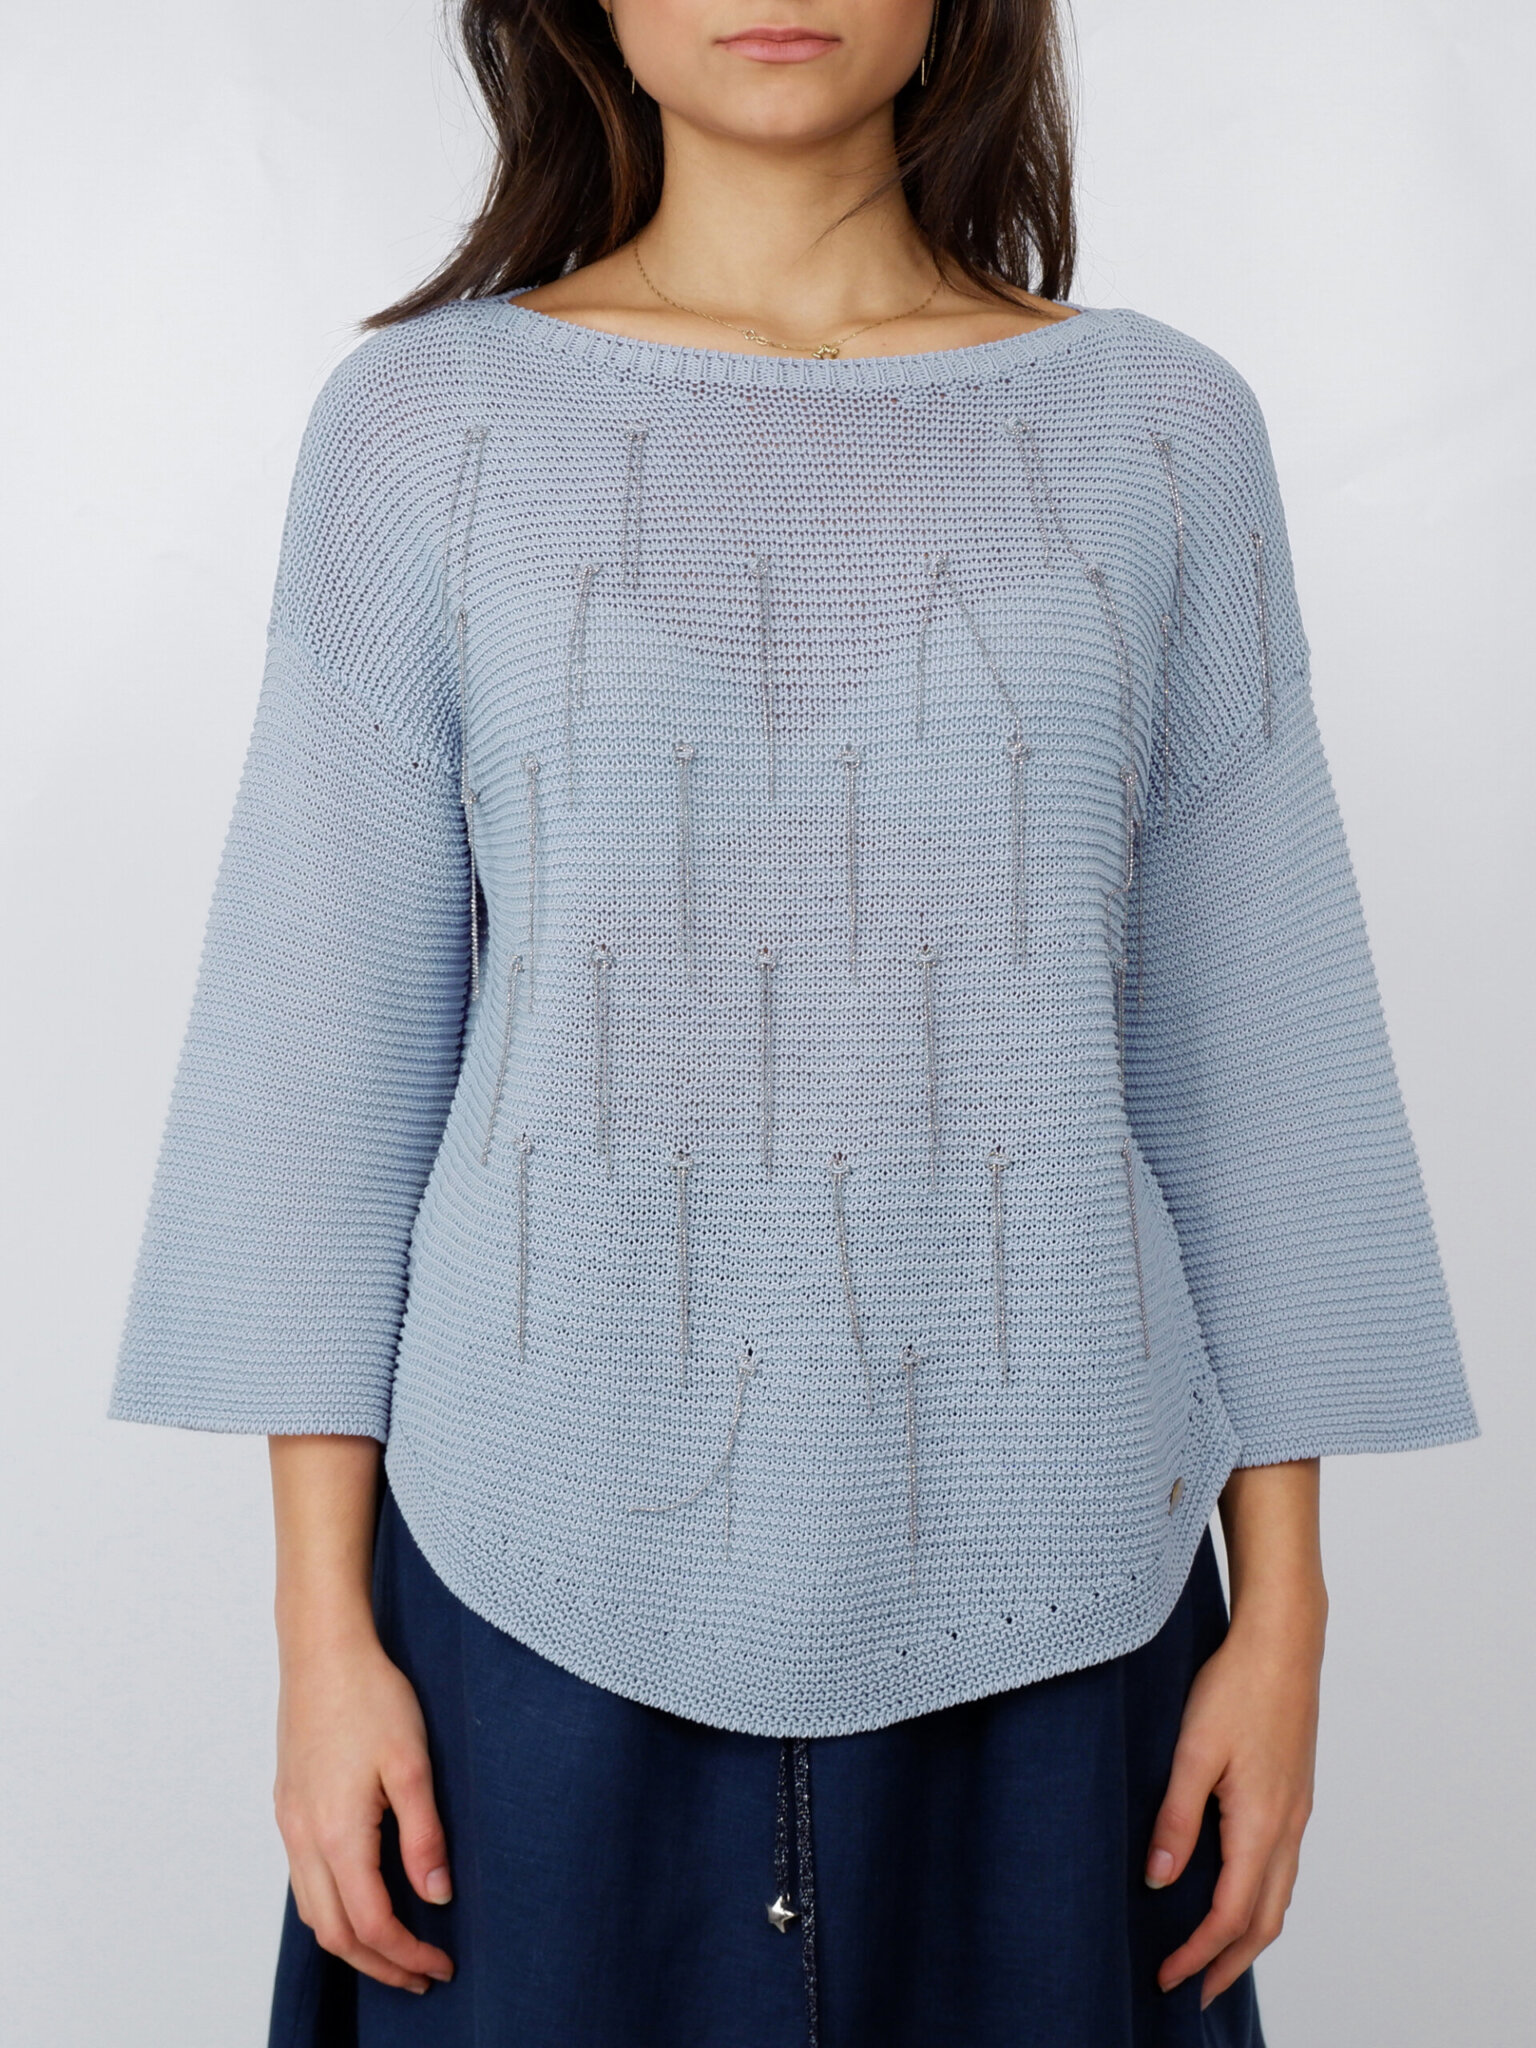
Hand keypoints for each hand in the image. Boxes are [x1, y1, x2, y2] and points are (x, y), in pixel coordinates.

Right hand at [274, 1621, 454, 1993]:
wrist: (322, 1650)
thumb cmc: (371, 1696)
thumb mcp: (412, 1764)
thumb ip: (424, 1837)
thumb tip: (436, 1898)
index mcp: (337, 1834)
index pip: (371, 1924)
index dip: (407, 1955)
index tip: (441, 1966)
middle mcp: (304, 1838)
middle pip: (334, 1933)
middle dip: (379, 1964)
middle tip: (422, 1975)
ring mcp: (290, 1823)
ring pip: (313, 1911)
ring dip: (352, 1941)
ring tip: (395, 1949)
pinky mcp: (288, 1806)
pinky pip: (303, 1880)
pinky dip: (332, 1907)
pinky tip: (361, 1896)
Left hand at [1146, 1459, 1325, 2008]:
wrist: (1283, 1641)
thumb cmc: (1236, 1687)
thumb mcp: (1193, 1751)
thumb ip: (1176, 1818)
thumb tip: (1161, 1881)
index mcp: (1262, 1824)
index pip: (1232, 1914)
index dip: (1200, 1954)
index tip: (1167, 1977)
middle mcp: (1288, 1826)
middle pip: (1265, 1920)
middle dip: (1229, 1963)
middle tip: (1194, 1991)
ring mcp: (1296, 1810)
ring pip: (1279, 1895)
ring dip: (1248, 1934)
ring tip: (1216, 1956)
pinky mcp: (1294, 1791)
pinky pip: (1282, 1866)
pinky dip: (1261, 1898)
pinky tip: (1238, 1889)